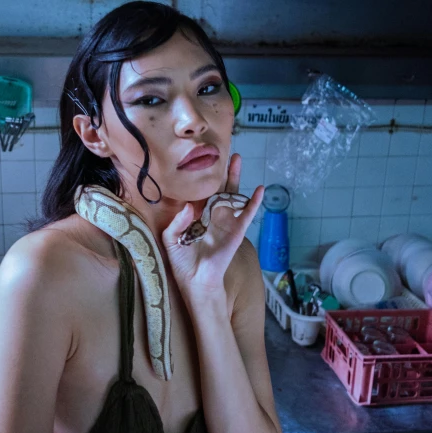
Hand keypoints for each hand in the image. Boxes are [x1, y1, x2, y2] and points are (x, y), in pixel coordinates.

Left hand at [162, 153, 263, 300]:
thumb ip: (177, 221)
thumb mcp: (171, 239)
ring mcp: (225, 222)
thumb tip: (189, 206)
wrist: (195, 280)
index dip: (204, 176)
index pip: (201, 192)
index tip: (204, 157)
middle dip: (224, 170)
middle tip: (227, 152)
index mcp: (197, 216)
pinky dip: (254, 202)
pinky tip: (260, 190)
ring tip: (238, 159)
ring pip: (232, 195)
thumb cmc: (182, 261)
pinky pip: (246, 214)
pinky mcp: (236, 232)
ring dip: (236, 178)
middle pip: (219, 188)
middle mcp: (212, 216)